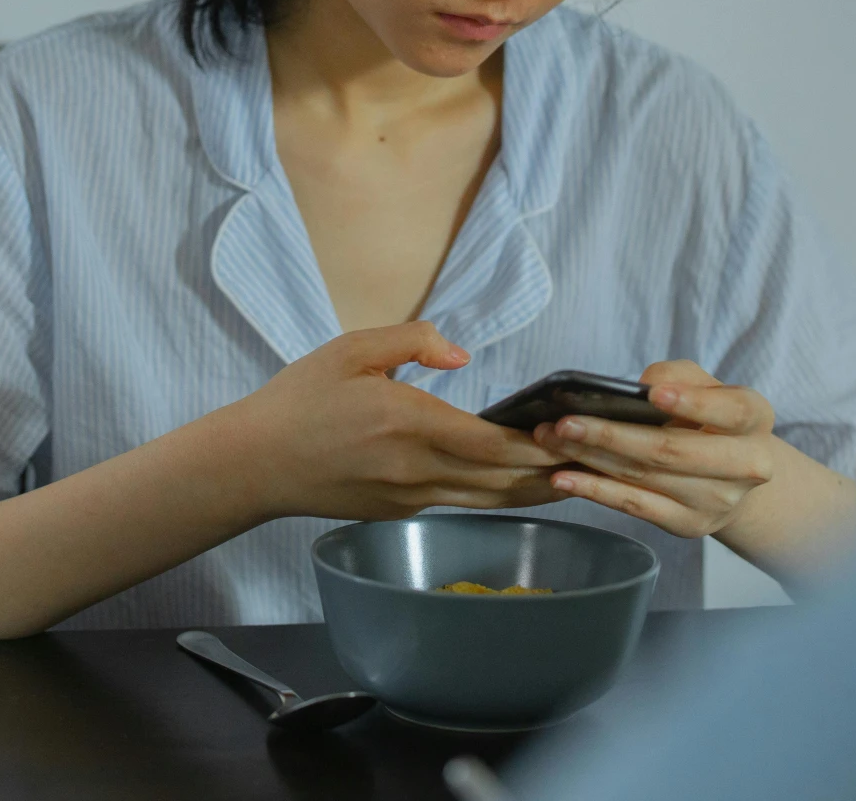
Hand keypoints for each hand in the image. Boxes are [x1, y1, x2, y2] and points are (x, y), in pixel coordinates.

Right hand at [219, 322, 565, 522]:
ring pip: (489, 501)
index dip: (539, 443)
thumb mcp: (350, 350)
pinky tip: (520, 484)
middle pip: (503, 480)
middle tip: (598, 459)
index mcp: (408, 424)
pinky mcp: (399, 514)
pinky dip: (499, 496)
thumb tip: (461, 355)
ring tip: (576, 477)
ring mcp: (409, 499)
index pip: (492, 442)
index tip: (574, 431)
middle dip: (553, 471)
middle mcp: (416, 470)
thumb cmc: (299, 400)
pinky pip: (462, 505)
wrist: (256, 464)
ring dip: (534, 491)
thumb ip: (411, 341)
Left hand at [534, 361, 779, 539]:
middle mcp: (746, 467)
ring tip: (551, 440)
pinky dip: (596, 492)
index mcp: (754, 421)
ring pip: (645, 478)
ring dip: (591, 459)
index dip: (693, 402)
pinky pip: (636, 507)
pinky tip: (564, 478)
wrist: (732, 473)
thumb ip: (678, 375)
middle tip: (565, 421)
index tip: (653, 394)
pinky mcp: (688, 525)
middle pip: (673, 451)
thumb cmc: (708, 415)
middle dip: (612, 435)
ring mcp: (717, 502)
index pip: (731, 411)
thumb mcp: (704, 384)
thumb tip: (642, 387)